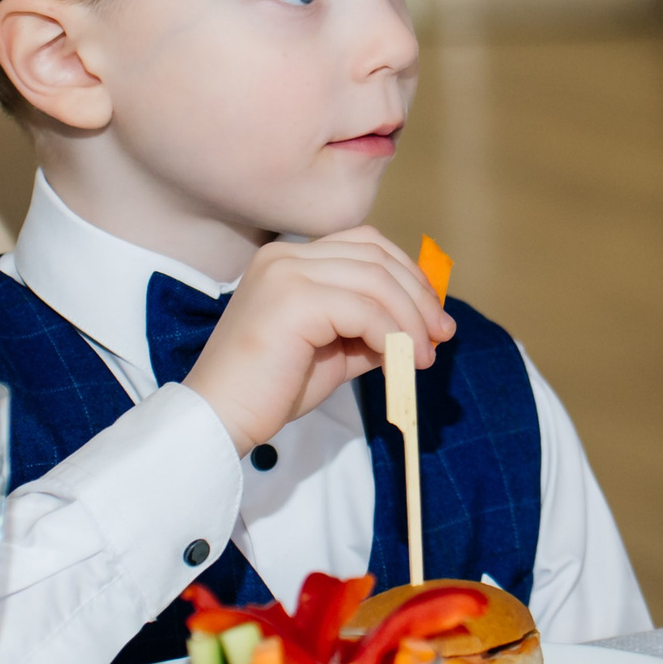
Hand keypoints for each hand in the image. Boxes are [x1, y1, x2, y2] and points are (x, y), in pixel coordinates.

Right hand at [182, 226, 452, 452]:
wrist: (221, 418)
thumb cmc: (272, 390)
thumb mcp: (334, 351)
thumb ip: (372, 330)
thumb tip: (423, 328)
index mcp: (289, 258)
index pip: (365, 245)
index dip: (407, 274)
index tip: (432, 316)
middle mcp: (285, 255)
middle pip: (376, 255)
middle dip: (418, 295)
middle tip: (441, 335)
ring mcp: (286, 272)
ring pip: (375, 280)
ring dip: (410, 319)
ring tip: (424, 356)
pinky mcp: (293, 298)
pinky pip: (364, 310)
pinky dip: (391, 335)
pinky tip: (400, 362)